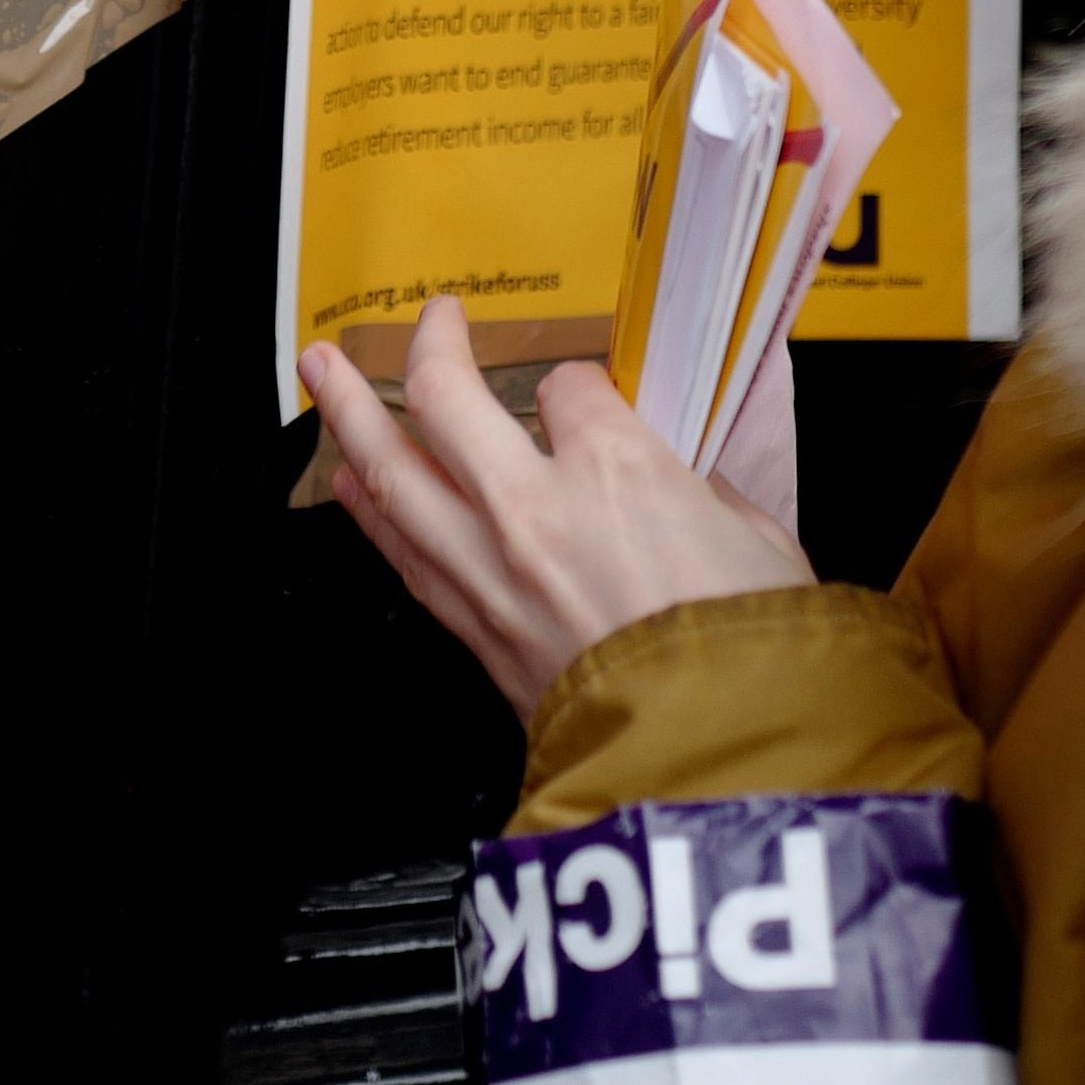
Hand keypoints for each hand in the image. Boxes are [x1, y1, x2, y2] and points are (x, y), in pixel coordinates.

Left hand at [306, 295, 815, 716]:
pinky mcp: (474, 632)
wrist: (711, 765)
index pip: (572, 388)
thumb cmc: (751, 660)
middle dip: (426, 347)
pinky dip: (369, 509)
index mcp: (619, 468)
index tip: (589, 394)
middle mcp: (534, 509)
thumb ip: (706, 497)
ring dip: (350, 414)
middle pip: (447, 400)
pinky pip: (402, 552)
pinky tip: (349, 484)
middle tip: (423, 318)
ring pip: (394, 472)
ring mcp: (490, 572)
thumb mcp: (761, 543)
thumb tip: (685, 487)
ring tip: (322, 372)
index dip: (581, 384)